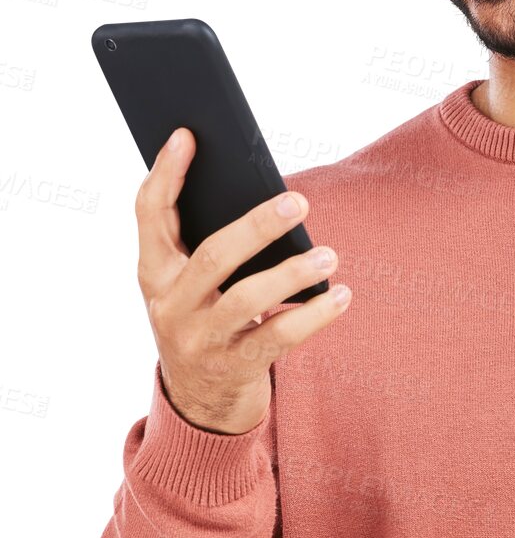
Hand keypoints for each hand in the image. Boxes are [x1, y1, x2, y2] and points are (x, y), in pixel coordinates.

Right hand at [137, 128, 352, 434]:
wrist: (201, 402)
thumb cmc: (207, 319)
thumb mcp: (192, 284)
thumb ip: (209, 243)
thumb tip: (267, 196)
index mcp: (154, 272)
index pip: (150, 213)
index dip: (166, 173)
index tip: (188, 135)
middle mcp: (170, 305)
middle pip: (213, 255)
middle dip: (257, 225)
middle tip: (299, 202)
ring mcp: (200, 340)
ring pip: (248, 299)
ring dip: (293, 274)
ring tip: (328, 255)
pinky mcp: (235, 368)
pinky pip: (279, 337)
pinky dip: (314, 315)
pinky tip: (341, 296)